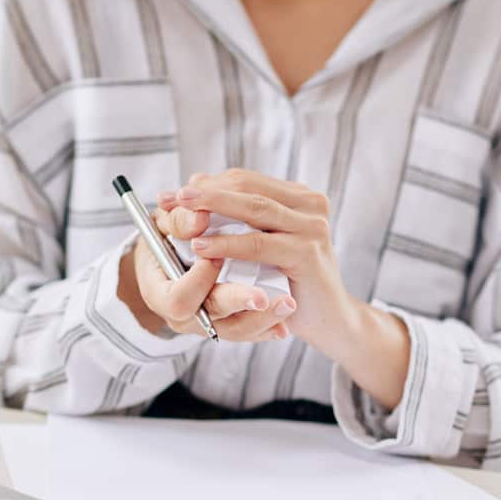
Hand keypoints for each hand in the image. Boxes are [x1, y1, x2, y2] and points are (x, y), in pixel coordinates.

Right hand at [116, 201, 296, 342]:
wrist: (168, 264)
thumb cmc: (164, 240)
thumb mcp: (161, 227)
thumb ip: (178, 222)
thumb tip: (200, 216)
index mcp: (160, 294)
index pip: (179, 299)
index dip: (198, 280)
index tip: (214, 257)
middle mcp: (185, 315)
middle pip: (212, 315)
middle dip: (238, 302)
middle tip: (263, 297)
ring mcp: (209, 324)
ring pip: (236, 330)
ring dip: (263, 319)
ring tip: (288, 304)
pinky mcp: (229, 325)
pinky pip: (251, 331)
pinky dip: (269, 326)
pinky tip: (285, 324)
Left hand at [157, 170, 351, 349]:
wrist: (328, 319)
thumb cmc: (291, 283)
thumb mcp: (262, 245)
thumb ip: (239, 217)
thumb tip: (197, 182)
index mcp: (299, 197)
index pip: (244, 180)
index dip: (206, 184)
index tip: (171, 194)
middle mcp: (310, 205)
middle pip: (248, 186)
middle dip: (205, 192)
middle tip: (171, 197)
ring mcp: (312, 226)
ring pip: (254, 208)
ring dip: (213, 209)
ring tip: (181, 213)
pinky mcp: (308, 252)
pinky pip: (259, 244)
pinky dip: (228, 243)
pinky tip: (202, 247)